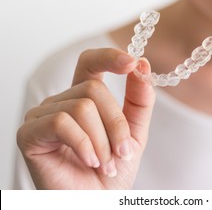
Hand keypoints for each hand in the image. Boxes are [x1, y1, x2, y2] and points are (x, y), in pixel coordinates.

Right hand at [17, 48, 155, 188]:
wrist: (96, 203)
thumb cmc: (112, 170)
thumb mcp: (134, 132)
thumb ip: (139, 100)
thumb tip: (142, 65)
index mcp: (84, 98)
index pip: (90, 63)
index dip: (109, 57)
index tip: (132, 63)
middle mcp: (61, 101)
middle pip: (94, 89)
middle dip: (116, 124)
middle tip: (122, 153)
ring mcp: (42, 116)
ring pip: (81, 107)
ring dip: (102, 141)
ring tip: (105, 163)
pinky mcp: (29, 134)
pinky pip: (62, 123)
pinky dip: (84, 145)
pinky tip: (89, 162)